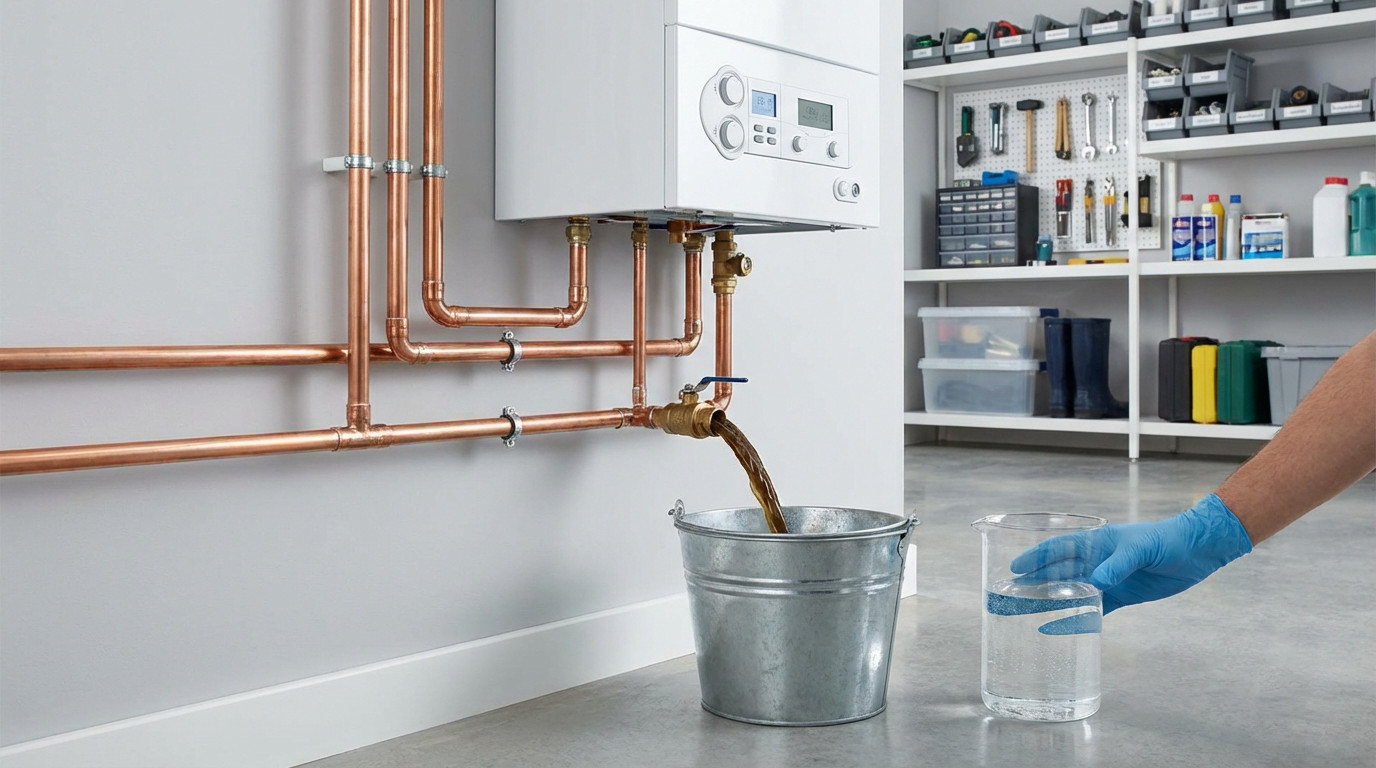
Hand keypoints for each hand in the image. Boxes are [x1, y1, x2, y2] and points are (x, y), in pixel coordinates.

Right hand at [1009, 494, 1253, 612]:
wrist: (1196, 551)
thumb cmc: (1167, 540)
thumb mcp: (1142, 547)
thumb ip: (1119, 563)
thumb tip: (1096, 583)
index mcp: (1096, 542)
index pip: (1058, 549)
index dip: (1035, 558)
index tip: (1014, 569)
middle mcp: (1095, 561)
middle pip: (1056, 573)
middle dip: (1032, 583)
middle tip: (1007, 595)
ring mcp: (1105, 579)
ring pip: (1068, 593)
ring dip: (1047, 602)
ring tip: (1021, 612)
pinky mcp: (1119, 596)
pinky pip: (1091, 610)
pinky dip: (1074, 620)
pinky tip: (1056, 628)